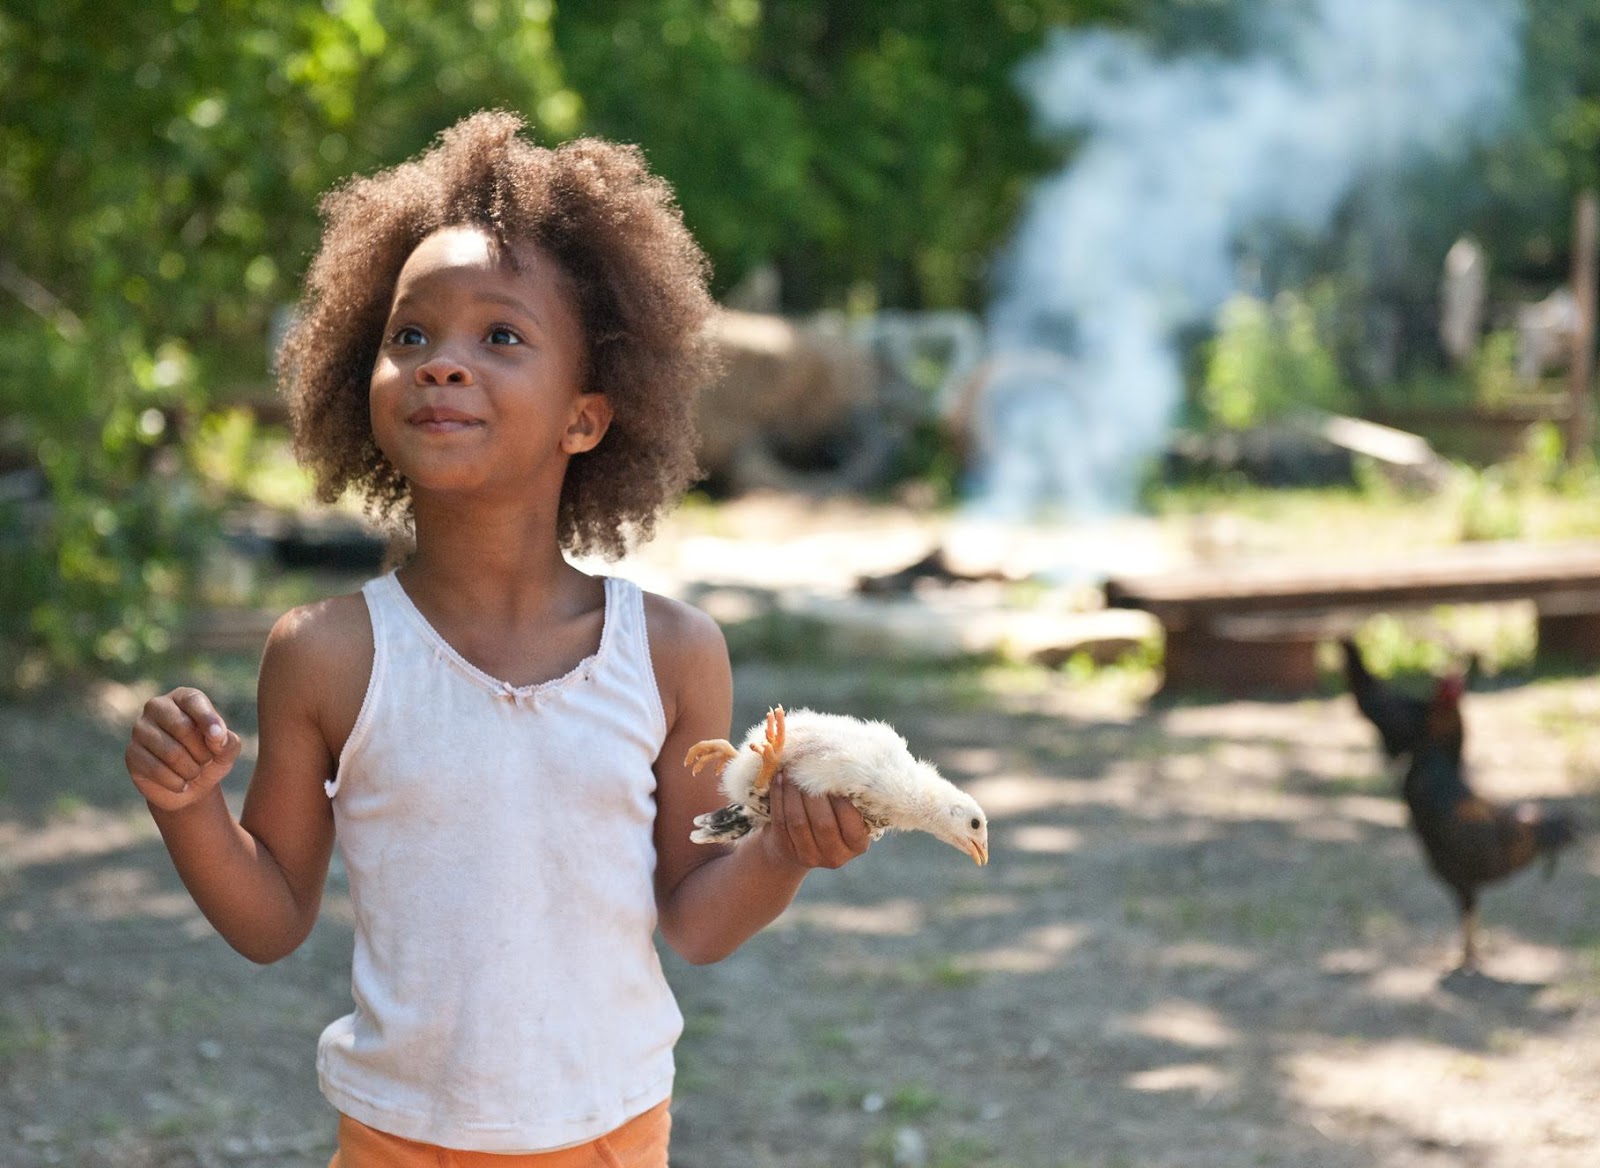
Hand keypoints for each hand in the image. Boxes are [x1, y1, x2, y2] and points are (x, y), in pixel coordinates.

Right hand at [125, 686, 243, 812]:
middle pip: (182, 727)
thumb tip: (216, 735)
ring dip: (191, 769)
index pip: (193, 700)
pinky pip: (157, 770)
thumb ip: (227, 740)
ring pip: (171, 752)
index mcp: (183, 698)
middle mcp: (157, 707)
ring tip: (194, 772)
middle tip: (205, 760)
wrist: (189, 787)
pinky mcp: (132, 753)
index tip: (218, 736)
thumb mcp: (227, 750)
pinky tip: (181, 783)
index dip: (208, 719)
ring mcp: (140, 729)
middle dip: (201, 751)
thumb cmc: (210, 759)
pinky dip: (176, 782)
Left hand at [759, 770, 870, 870]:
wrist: (801, 844)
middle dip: (815, 792)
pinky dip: (778, 796)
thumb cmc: (833, 819)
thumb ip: (849, 797)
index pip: (850, 822)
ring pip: (798, 820)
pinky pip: (780, 820)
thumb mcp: (847, 814)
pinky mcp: (786, 849)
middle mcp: (836, 856)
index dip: (841, 798)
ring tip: (792, 770)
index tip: (834, 774)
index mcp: (857, 845)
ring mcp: (810, 856)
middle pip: (823, 822)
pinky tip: (779, 778)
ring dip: (793, 791)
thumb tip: (842, 764)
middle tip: (809, 768)